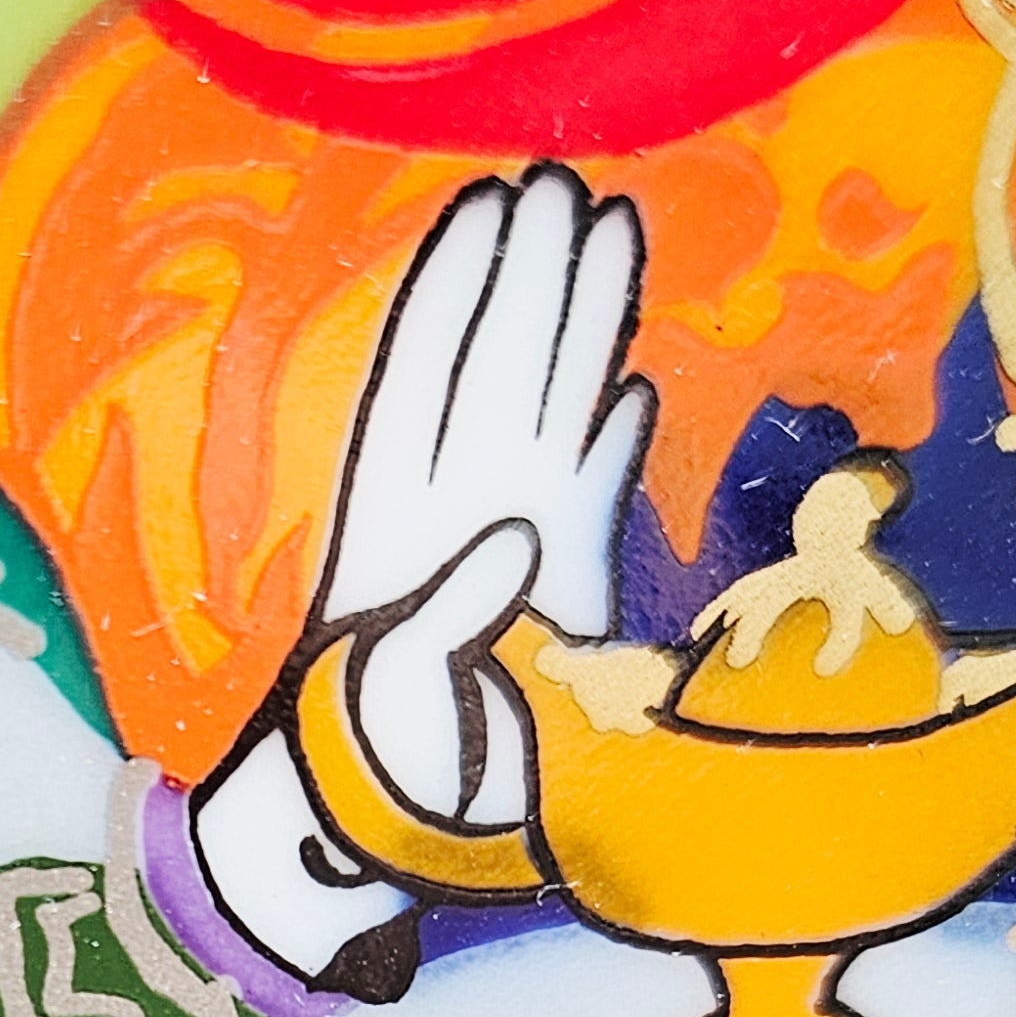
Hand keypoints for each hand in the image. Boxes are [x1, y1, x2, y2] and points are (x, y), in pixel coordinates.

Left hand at [321, 166, 652, 821]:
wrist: (391, 836)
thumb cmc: (384, 780)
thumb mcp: (402, 702)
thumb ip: (446, 622)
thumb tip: (508, 541)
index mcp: (419, 533)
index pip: (447, 388)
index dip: (471, 301)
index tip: (500, 214)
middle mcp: (459, 521)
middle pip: (493, 371)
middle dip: (524, 279)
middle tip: (554, 180)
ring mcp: (505, 547)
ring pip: (535, 415)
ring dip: (564, 329)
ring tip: (594, 234)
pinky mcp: (550, 600)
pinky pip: (578, 500)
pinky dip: (606, 447)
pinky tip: (630, 396)